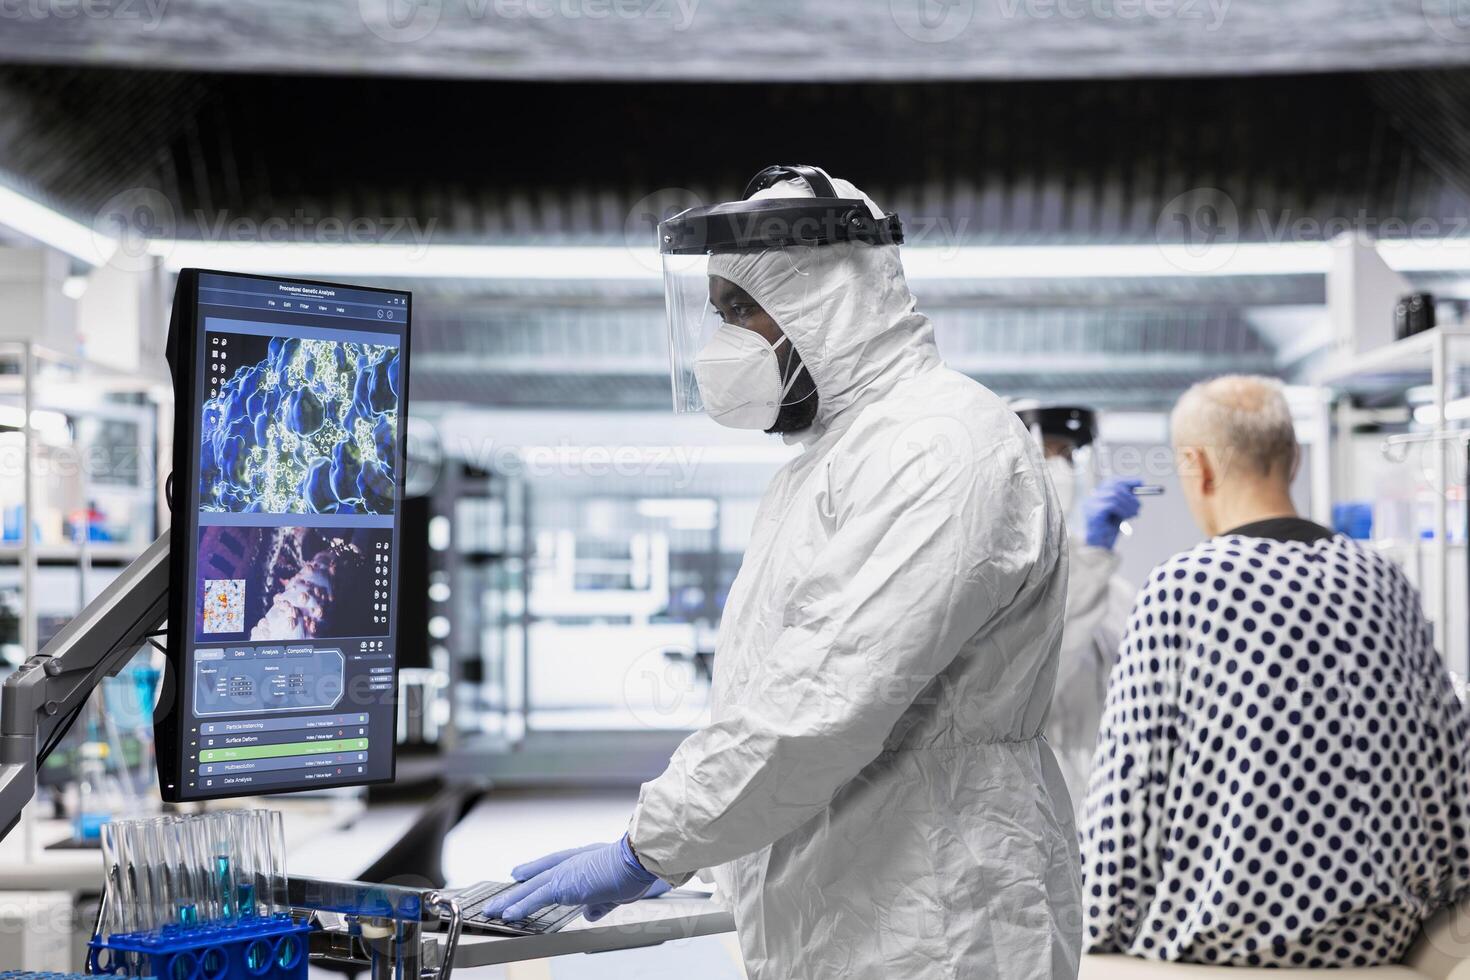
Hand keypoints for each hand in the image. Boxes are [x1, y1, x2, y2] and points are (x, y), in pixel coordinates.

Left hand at [482, 836, 665, 922]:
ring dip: (510, 899)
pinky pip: (534, 898)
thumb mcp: (614, 892)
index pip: (552, 864)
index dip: (535, 869)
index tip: (520, 873)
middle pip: (536, 875)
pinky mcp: (561, 884)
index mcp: (583, 860)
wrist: (635, 860)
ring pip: (529, 888)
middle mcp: (570, 862)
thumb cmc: (633, 870)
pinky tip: (507, 914)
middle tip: (500, 895)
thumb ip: (598, 903)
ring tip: (493, 909)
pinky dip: (520, 906)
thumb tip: (589, 913)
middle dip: (517, 886)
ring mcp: (564, 872)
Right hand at [1083, 478, 1142, 550]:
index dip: (1127, 481)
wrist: (1099, 547)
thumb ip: (1126, 499)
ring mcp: (1091, 504)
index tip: (1141, 483)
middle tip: (1139, 506)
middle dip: (1130, 495)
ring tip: (1134, 514)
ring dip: (1129, 505)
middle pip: (1114, 486)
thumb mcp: (1119, 511)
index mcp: (1097, 496)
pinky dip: (1123, 510)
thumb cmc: (1108, 530)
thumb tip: (1139, 485)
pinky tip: (1126, 518)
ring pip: (1115, 495)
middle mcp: (1091, 498)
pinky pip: (1112, 505)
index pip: (1111, 481)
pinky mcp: (1093, 512)